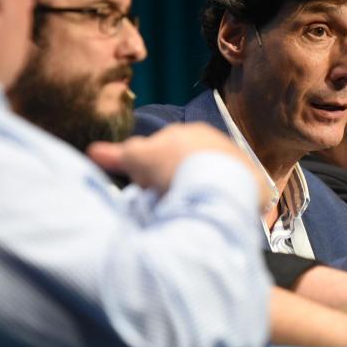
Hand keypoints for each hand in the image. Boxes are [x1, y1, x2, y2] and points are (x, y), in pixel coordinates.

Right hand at [88, 124, 267, 209]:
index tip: (150, 187)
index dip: (156, 168)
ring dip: (205, 190)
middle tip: (171, 200)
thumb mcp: (137, 159)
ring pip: (215, 176)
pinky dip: (226, 202)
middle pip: (193, 162)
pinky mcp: (253, 183)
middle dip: (182, 177)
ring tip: (193, 211)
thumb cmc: (173, 166)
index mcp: (188, 132)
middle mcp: (216, 141)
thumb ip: (117, 154)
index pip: (168, 147)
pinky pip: (237, 192)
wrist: (213, 182)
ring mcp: (237, 160)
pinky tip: (216, 214)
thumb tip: (93, 150)